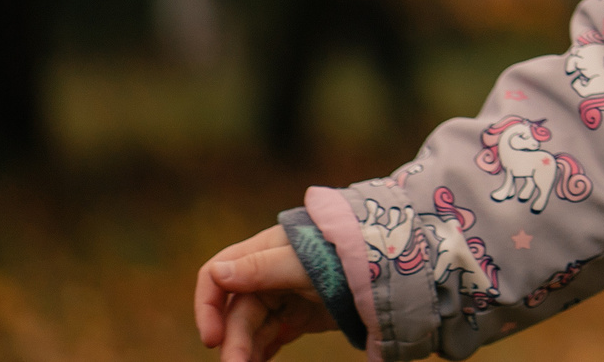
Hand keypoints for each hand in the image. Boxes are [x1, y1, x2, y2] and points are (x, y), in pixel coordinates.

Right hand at [194, 225, 333, 361]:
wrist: (396, 264)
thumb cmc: (347, 253)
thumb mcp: (305, 262)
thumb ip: (262, 268)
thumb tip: (217, 273)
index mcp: (263, 252)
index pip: (217, 277)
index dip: (208, 306)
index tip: (213, 338)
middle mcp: (269, 274)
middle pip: (236, 311)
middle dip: (234, 342)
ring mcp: (285, 296)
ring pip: (252, 329)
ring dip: (245, 352)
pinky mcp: (301, 315)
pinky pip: (271, 337)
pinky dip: (261, 353)